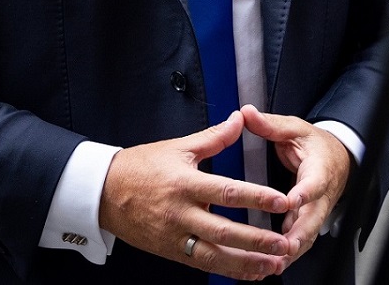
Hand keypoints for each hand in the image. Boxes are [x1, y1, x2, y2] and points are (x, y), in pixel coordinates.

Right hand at [99, 111, 294, 279]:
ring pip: (216, 256)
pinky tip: (250, 273)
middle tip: (285, 242)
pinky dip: (229, 271)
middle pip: (225, 231)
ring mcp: (176, 236)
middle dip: (258, 240)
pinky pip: (204, 265)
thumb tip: (240, 120)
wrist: (104, 192)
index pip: (227, 191)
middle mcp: (182, 213)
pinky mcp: (172, 251)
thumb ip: (213, 137)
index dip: (256, 197)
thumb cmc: (140, 167)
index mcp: (185, 183)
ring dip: (247, 263)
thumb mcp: (177, 147)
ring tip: (274, 264)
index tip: (281, 201)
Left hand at [240, 105, 352, 257]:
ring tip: (275, 263)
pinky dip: (289, 254)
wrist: (337, 158)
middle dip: (300, 233)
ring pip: (308, 235)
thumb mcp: (295, 128)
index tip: (292, 200)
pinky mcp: (309, 221)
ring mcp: (316, 210)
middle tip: (285, 246)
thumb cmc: (315, 145)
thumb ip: (271, 124)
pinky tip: (271, 265)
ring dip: (293, 250)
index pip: (314, 182)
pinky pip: (301, 240)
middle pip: (314, 217)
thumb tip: (246, 113)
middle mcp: (321, 194)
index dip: (305, 193)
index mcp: (320, 168)